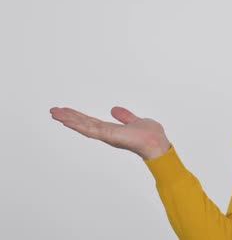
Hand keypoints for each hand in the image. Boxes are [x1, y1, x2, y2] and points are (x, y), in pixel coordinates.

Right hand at [50, 106, 171, 159]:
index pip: (91, 122)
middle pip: (83, 123)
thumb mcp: (136, 121)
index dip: (78, 117)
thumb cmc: (150, 136)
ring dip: (68, 119)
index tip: (66, 111)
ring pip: (83, 126)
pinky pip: (90, 129)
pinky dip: (78, 125)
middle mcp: (106, 133)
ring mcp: (106, 135)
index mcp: (111, 130)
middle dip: (68, 117)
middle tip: (53, 111)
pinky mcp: (109, 135)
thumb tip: (114, 109)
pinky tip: (67, 121)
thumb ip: (125, 117)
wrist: (157, 143)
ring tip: (54, 113)